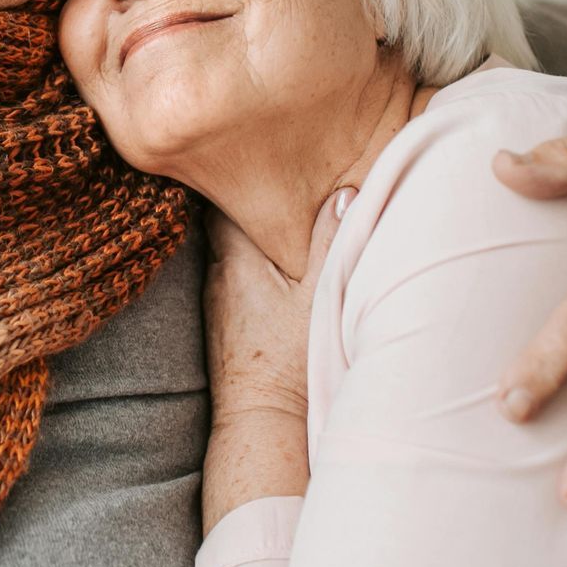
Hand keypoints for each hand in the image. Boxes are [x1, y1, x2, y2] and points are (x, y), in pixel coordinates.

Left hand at [199, 190, 349, 534]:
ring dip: (247, 226)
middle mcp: (220, 271)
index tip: (257, 142)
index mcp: (238, 256)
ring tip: (271, 205)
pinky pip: (234, 272)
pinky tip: (269, 260)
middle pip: (224, 214)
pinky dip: (249, 258)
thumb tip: (347, 190)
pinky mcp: (224, 321)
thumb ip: (336, 242)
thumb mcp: (324, 297)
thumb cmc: (291, 362)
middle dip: (241, 191)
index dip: (237, 164)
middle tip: (267, 166)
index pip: (223, 192)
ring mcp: (219, 297)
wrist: (262, 424)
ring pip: (229, 245)